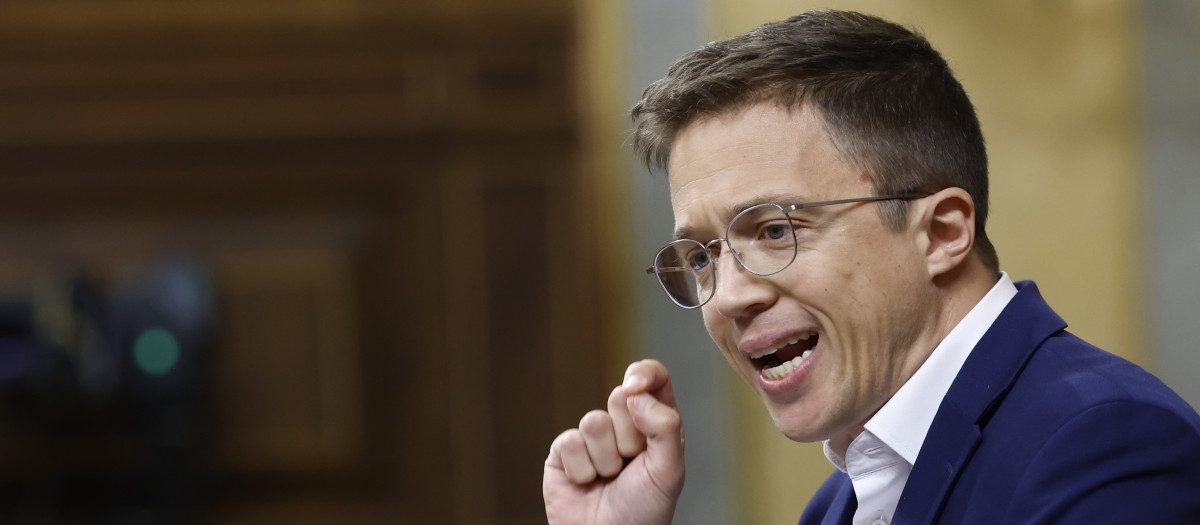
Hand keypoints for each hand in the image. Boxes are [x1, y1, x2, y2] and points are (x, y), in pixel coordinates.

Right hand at [543, 359, 685, 524]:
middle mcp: (625, 426)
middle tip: (631, 465)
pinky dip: (581, 469)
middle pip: (620, 396)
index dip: (644, 374)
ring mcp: (593, 439)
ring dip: (605, 458)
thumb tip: (634, 393)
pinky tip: (586, 485)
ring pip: (593, 421)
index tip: (634, 386)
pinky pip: (569, 442)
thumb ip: (665, 426)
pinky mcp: (563, 453)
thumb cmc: (645, 512)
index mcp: (657, 425)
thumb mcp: (669, 471)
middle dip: (628, 434)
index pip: (654, 379)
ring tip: (609, 480)